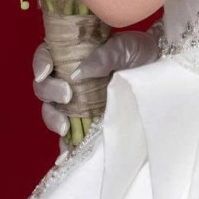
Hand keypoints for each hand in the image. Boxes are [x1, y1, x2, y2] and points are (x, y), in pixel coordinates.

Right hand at [31, 25, 162, 138]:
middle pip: (44, 87)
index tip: (46, 73)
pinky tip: (68, 151)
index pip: (45, 58)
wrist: (158, 69)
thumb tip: (78, 73)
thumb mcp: (122, 47)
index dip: (40, 65)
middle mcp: (67, 78)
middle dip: (49, 93)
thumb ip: (102, 57)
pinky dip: (66, 144)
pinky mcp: (86, 121)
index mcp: (69, 55)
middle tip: (66, 96)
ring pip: (51, 111)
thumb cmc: (137, 52)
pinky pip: (70, 135)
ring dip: (53, 119)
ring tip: (65, 128)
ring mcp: (75, 102)